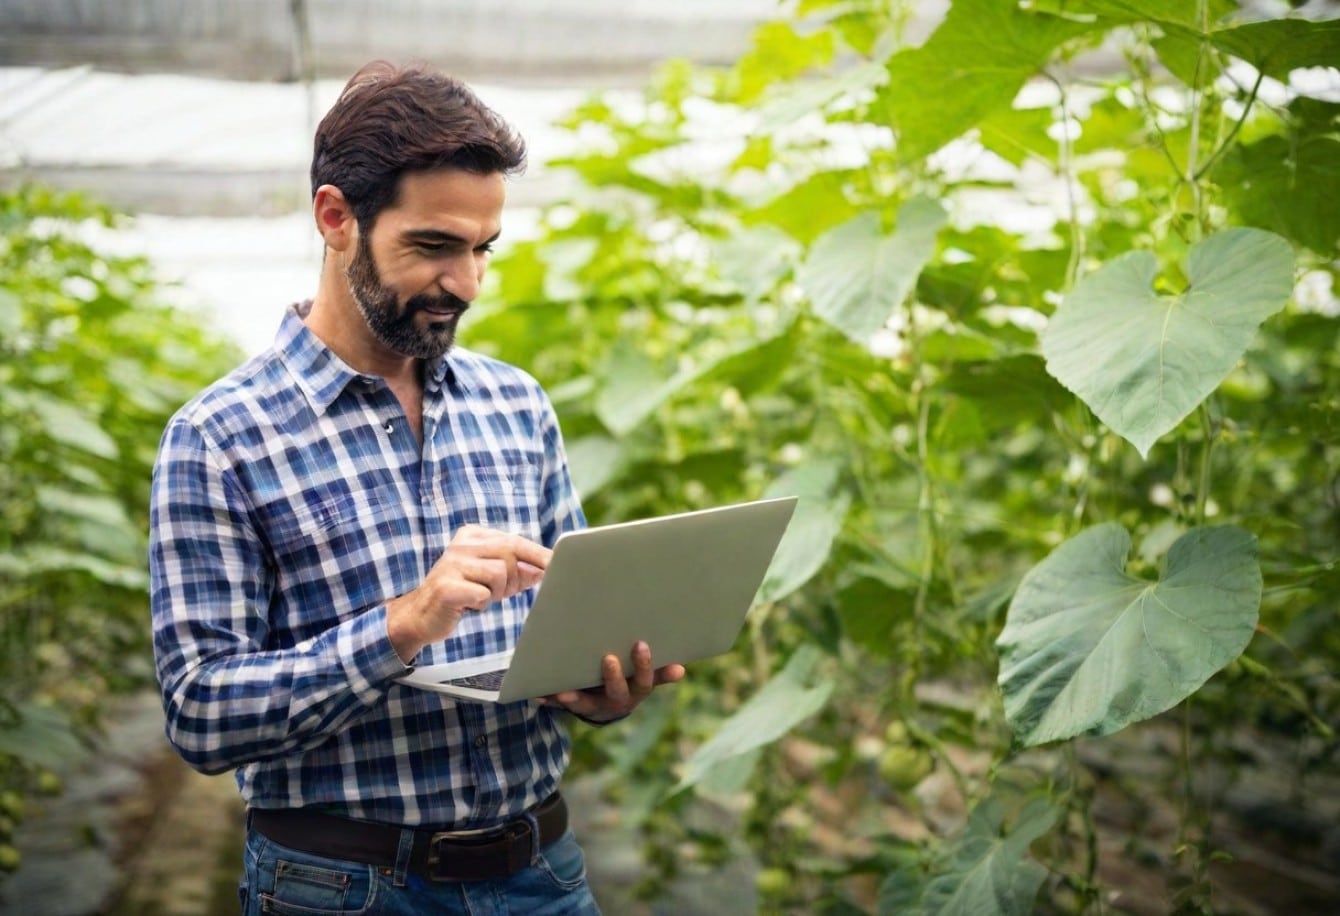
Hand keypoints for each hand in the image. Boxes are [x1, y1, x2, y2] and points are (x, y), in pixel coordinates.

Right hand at [387, 525, 549, 662]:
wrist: (421, 616)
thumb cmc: (462, 595)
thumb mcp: (492, 578)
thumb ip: (517, 569)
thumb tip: (546, 567)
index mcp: (473, 535)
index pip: (516, 541)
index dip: (539, 555)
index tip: (559, 564)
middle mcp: (462, 544)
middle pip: (510, 553)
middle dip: (516, 576)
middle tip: (502, 592)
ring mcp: (451, 563)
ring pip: (499, 573)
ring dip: (497, 592)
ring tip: (480, 597)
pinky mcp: (446, 586)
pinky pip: (483, 594)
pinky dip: (482, 604)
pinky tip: (468, 605)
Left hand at [542, 641, 685, 722]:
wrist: (605, 707)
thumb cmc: (628, 683)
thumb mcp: (644, 680)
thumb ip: (658, 674)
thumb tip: (681, 670)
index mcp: (635, 692)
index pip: (643, 681)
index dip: (644, 665)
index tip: (641, 644)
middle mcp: (615, 702)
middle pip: (616, 693)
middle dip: (612, 677)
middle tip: (608, 659)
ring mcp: (593, 706)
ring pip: (584, 704)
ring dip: (573, 697)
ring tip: (562, 691)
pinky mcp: (573, 705)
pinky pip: (559, 704)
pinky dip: (548, 699)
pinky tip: (536, 694)